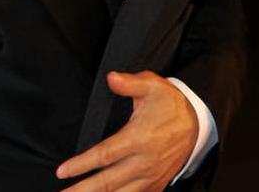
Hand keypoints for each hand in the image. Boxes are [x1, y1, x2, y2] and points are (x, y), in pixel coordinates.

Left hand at [55, 70, 198, 190]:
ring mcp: (151, 177)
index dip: (82, 164)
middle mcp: (144, 162)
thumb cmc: (168, 103)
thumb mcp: (151, 85)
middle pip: (108, 182)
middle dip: (83, 190)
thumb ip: (129, 83)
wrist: (196, 124)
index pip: (105, 155)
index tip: (62, 171)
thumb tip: (111, 78)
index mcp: (139, 138)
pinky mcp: (156, 184)